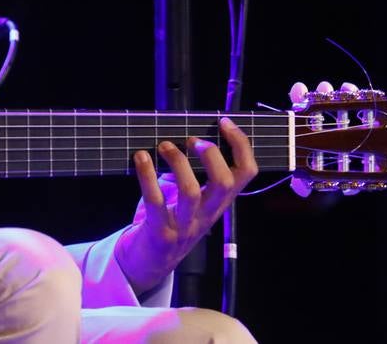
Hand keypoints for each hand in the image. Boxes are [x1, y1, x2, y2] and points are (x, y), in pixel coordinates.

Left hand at [114, 117, 257, 293]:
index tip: (224, 123)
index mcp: (218, 203)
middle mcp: (206, 215)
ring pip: (191, 193)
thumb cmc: (167, 222)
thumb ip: (191, 173)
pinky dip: (147, 176)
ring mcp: (184, 226)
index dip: (241, 145)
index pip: (246, 174)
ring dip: (178, 163)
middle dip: (212, 155)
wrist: (147, 264)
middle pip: (225, 184)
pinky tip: (140, 157)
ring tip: (164, 145)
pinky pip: (155, 202)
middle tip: (192, 140)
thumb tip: (184, 134)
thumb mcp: (187, 199)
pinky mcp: (160, 233)